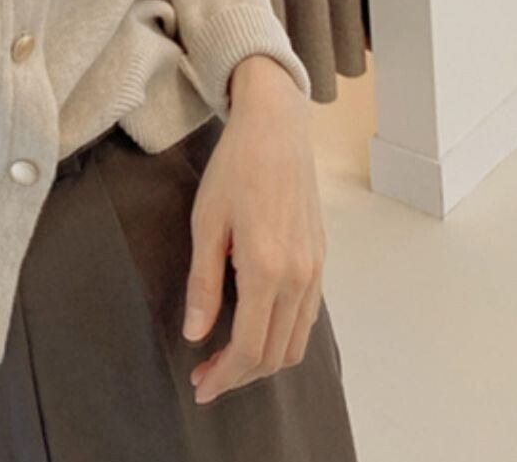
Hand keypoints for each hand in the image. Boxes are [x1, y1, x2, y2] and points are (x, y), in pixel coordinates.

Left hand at [183, 58, 325, 404]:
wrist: (277, 128)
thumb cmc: (235, 168)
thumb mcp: (206, 222)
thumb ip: (203, 283)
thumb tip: (195, 334)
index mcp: (266, 268)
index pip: (248, 347)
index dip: (223, 376)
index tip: (200, 387)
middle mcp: (298, 276)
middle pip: (274, 354)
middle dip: (240, 376)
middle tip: (206, 377)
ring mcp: (314, 269)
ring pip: (295, 342)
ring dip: (263, 361)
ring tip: (227, 359)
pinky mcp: (320, 260)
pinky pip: (306, 317)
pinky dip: (282, 337)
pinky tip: (255, 328)